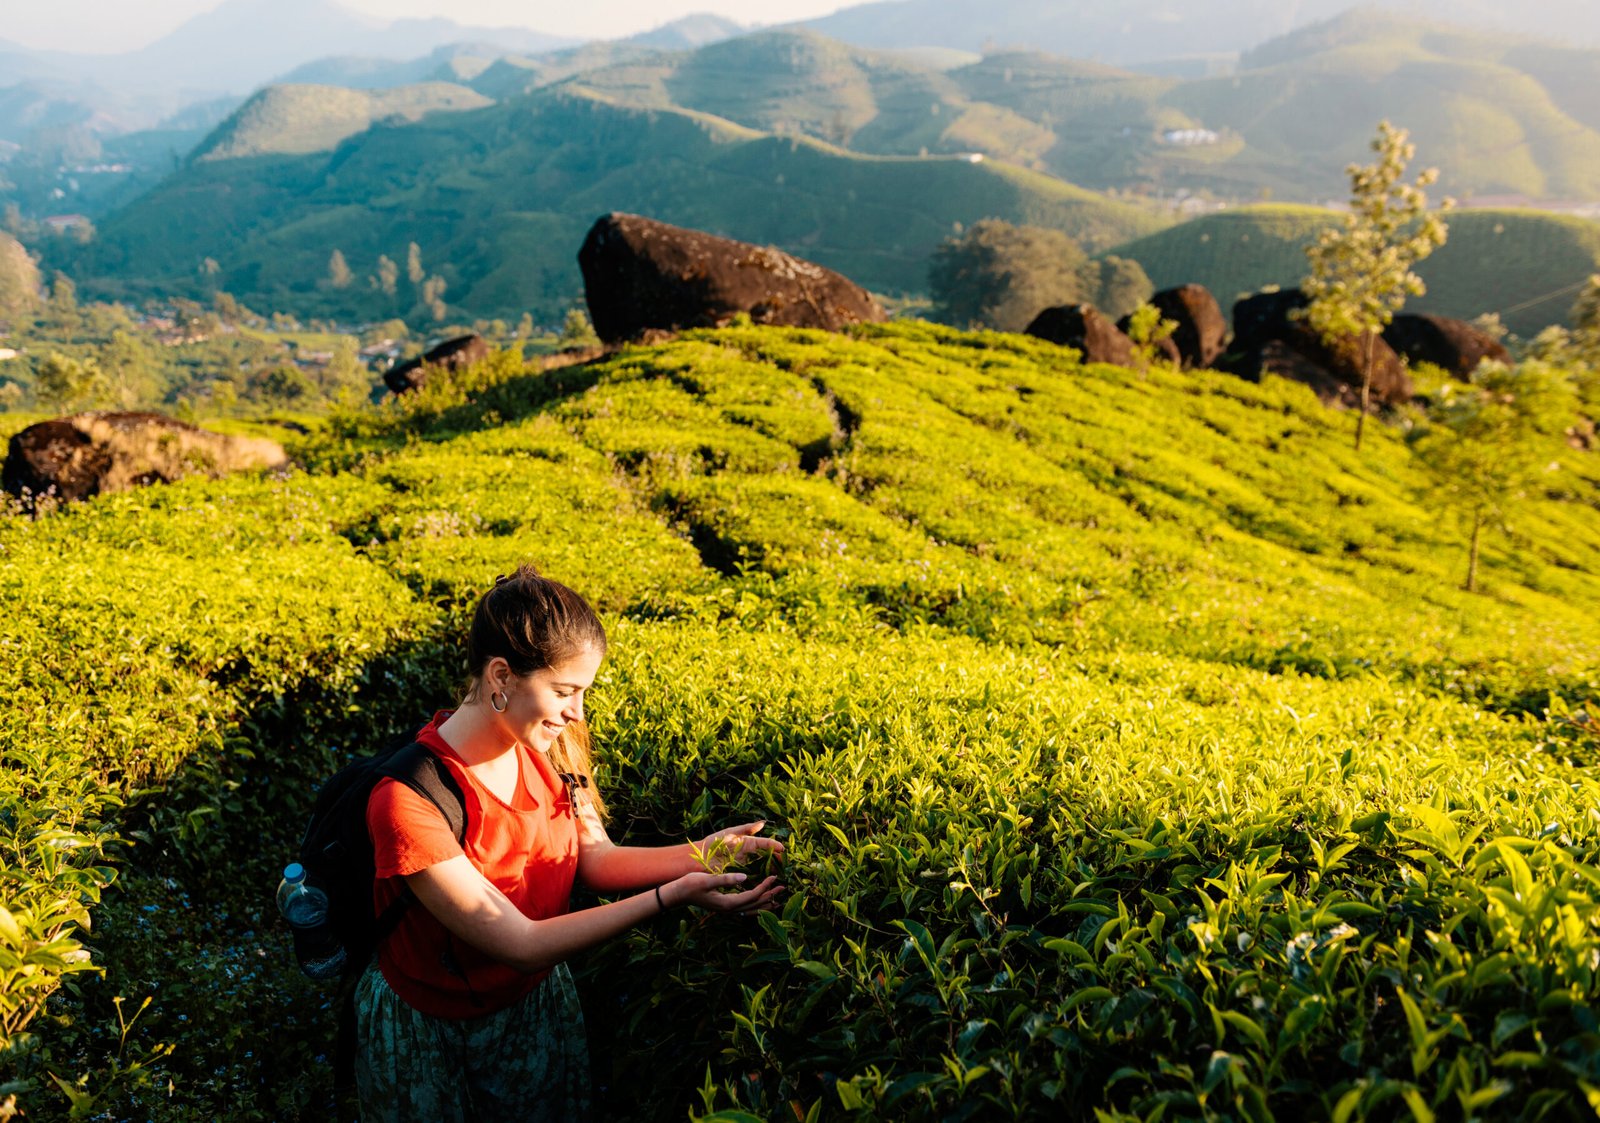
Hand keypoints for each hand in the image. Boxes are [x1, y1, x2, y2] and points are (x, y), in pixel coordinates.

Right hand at [662, 871, 783, 913]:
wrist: (679, 894)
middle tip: (783, 887)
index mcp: (727, 903)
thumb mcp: (707, 879)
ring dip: (765, 902)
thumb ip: (726, 879)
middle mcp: (730, 909)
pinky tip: (761, 901)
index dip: (764, 887)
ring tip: (777, 896)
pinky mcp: (726, 907)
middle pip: (755, 905)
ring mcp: (728, 910)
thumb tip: (745, 877)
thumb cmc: (691, 884)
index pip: (752, 896)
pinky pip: (746, 909)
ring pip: (752, 909)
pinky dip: (756, 905)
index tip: (774, 877)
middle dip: (770, 896)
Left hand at [694, 820, 784, 873]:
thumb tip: (763, 823)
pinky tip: (767, 884)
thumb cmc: (714, 842)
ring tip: (780, 876)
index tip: (782, 849)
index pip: (765, 844)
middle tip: (785, 865)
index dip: (775, 846)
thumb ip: (746, 828)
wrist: (699, 857)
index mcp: (748, 842)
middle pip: (767, 857)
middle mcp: (749, 854)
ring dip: (771, 872)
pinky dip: (760, 881)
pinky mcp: (739, 875)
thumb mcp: (730, 833)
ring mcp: (745, 865)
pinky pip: (752, 878)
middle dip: (777, 861)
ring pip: (762, 868)